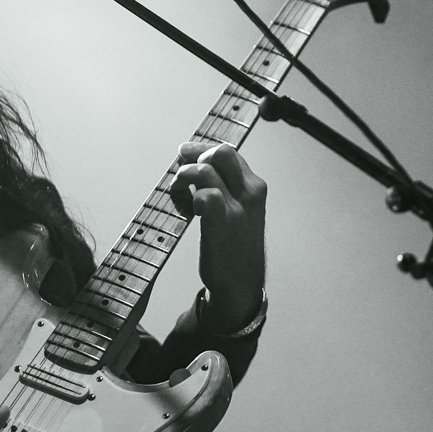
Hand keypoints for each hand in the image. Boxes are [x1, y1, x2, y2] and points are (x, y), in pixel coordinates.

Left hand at [170, 141, 266, 331]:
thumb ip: (226, 187)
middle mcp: (250, 193)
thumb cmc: (235, 246)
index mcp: (254, 187)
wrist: (241, 282)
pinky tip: (186, 211)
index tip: (184, 153)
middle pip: (221, 152)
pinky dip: (187, 196)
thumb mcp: (240, 209)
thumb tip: (196, 166)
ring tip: (178, 195)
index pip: (229, 152)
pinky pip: (204, 195)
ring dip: (183, 177)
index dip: (202, 148)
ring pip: (205, 170)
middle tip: (180, 173)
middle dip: (194, 156)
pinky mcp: (221, 223)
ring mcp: (237, 208)